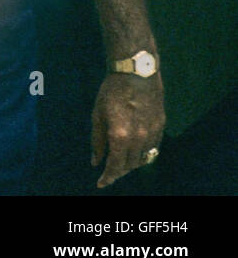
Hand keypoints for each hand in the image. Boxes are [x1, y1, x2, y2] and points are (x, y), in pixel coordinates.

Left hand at [90, 71, 164, 187]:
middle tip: (109, 170)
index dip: (108, 177)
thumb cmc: (111, 92)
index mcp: (120, 136)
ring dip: (131, 164)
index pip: (116, 166)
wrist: (136, 74)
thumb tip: (96, 162)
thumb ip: (97, 141)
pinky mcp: (161, 127)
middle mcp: (139, 139)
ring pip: (143, 159)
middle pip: (130, 166)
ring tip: (121, 161)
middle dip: (118, 171)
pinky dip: (143, 153)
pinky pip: (153, 148)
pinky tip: (134, 150)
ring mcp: (152, 134)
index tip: (101, 183)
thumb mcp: (97, 115)